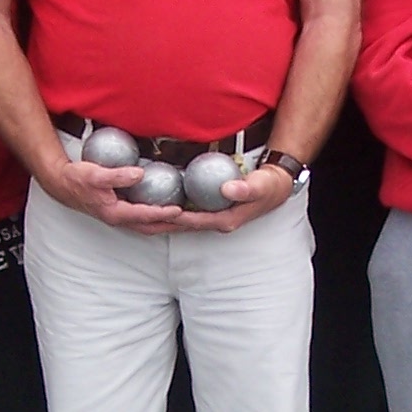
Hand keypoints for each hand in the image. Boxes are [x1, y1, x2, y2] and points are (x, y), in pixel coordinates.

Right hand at [39, 157, 184, 232]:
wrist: (63, 186)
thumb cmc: (78, 179)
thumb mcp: (95, 174)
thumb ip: (117, 175)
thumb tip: (140, 174)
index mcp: (116, 213)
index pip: (145, 215)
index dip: (163, 213)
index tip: (181, 211)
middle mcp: (123, 219)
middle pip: (155, 227)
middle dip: (176, 227)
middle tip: (198, 224)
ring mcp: (124, 219)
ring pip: (154, 226)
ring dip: (173, 226)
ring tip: (195, 223)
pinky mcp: (125, 214)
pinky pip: (149, 219)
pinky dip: (164, 219)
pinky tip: (177, 211)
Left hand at [146, 159, 295, 233]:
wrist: (276, 186)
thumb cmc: (269, 186)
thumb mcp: (260, 186)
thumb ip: (245, 188)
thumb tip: (226, 189)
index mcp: (224, 220)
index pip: (193, 221)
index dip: (174, 218)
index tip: (156, 212)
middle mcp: (215, 221)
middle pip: (181, 225)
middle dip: (159, 223)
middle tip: (135, 218)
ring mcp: (212, 216)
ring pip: (181, 220)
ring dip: (160, 217)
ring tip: (137, 213)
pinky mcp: (210, 208)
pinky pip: (186, 209)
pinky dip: (171, 206)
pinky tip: (156, 197)